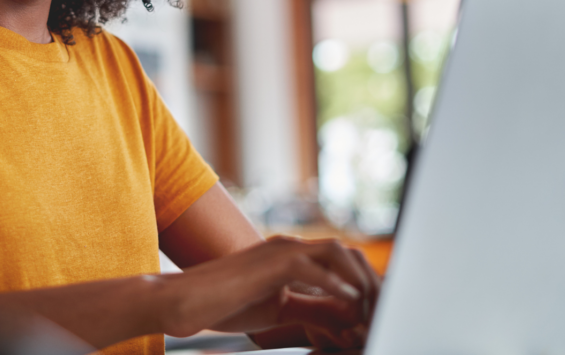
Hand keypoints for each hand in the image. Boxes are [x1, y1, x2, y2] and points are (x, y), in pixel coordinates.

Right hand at [155, 236, 379, 349]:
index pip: (341, 261)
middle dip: (370, 281)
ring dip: (359, 281)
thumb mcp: (278, 310)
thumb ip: (311, 310)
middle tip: (379, 312)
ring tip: (367, 310)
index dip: (363, 285)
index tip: (374, 315)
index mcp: (291, 256)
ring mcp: (279, 250)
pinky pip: (312, 267)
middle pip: (347, 253)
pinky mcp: (270, 263)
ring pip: (337, 253)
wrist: (184, 302)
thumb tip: (345, 318)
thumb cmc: (223, 304)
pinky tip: (349, 303)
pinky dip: (337, 284)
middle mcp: (289, 246)